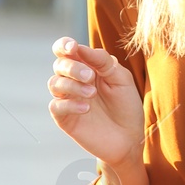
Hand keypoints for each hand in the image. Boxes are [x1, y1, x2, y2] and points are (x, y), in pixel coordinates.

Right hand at [46, 36, 142, 170]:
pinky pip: (56, 106)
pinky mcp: (65, 118)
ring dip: (72, 85)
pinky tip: (86, 108)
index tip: (73, 48)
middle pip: (59, 65)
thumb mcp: (121, 79)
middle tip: (90, 76)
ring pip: (54, 83)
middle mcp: (74, 81)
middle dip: (73, 68)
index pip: (66, 50)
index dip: (64, 45)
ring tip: (92, 94)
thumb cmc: (126, 106)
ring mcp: (68, 99)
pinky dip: (69, 104)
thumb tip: (81, 48)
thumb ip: (103, 62)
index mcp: (87, 66)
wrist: (130, 138)